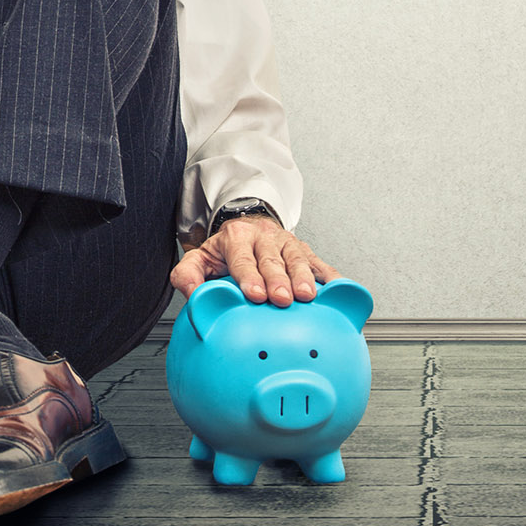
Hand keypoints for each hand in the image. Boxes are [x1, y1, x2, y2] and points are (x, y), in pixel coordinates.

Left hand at [171, 216, 339, 306]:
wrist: (249, 227)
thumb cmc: (226, 251)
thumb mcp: (200, 258)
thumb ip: (188, 275)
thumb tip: (192, 296)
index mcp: (237, 238)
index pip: (242, 258)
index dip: (249, 276)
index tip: (254, 294)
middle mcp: (264, 237)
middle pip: (272, 260)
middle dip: (278, 279)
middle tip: (281, 298)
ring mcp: (288, 243)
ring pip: (297, 260)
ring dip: (303, 278)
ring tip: (307, 296)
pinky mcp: (306, 251)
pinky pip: (320, 263)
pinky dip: (330, 276)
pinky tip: (336, 288)